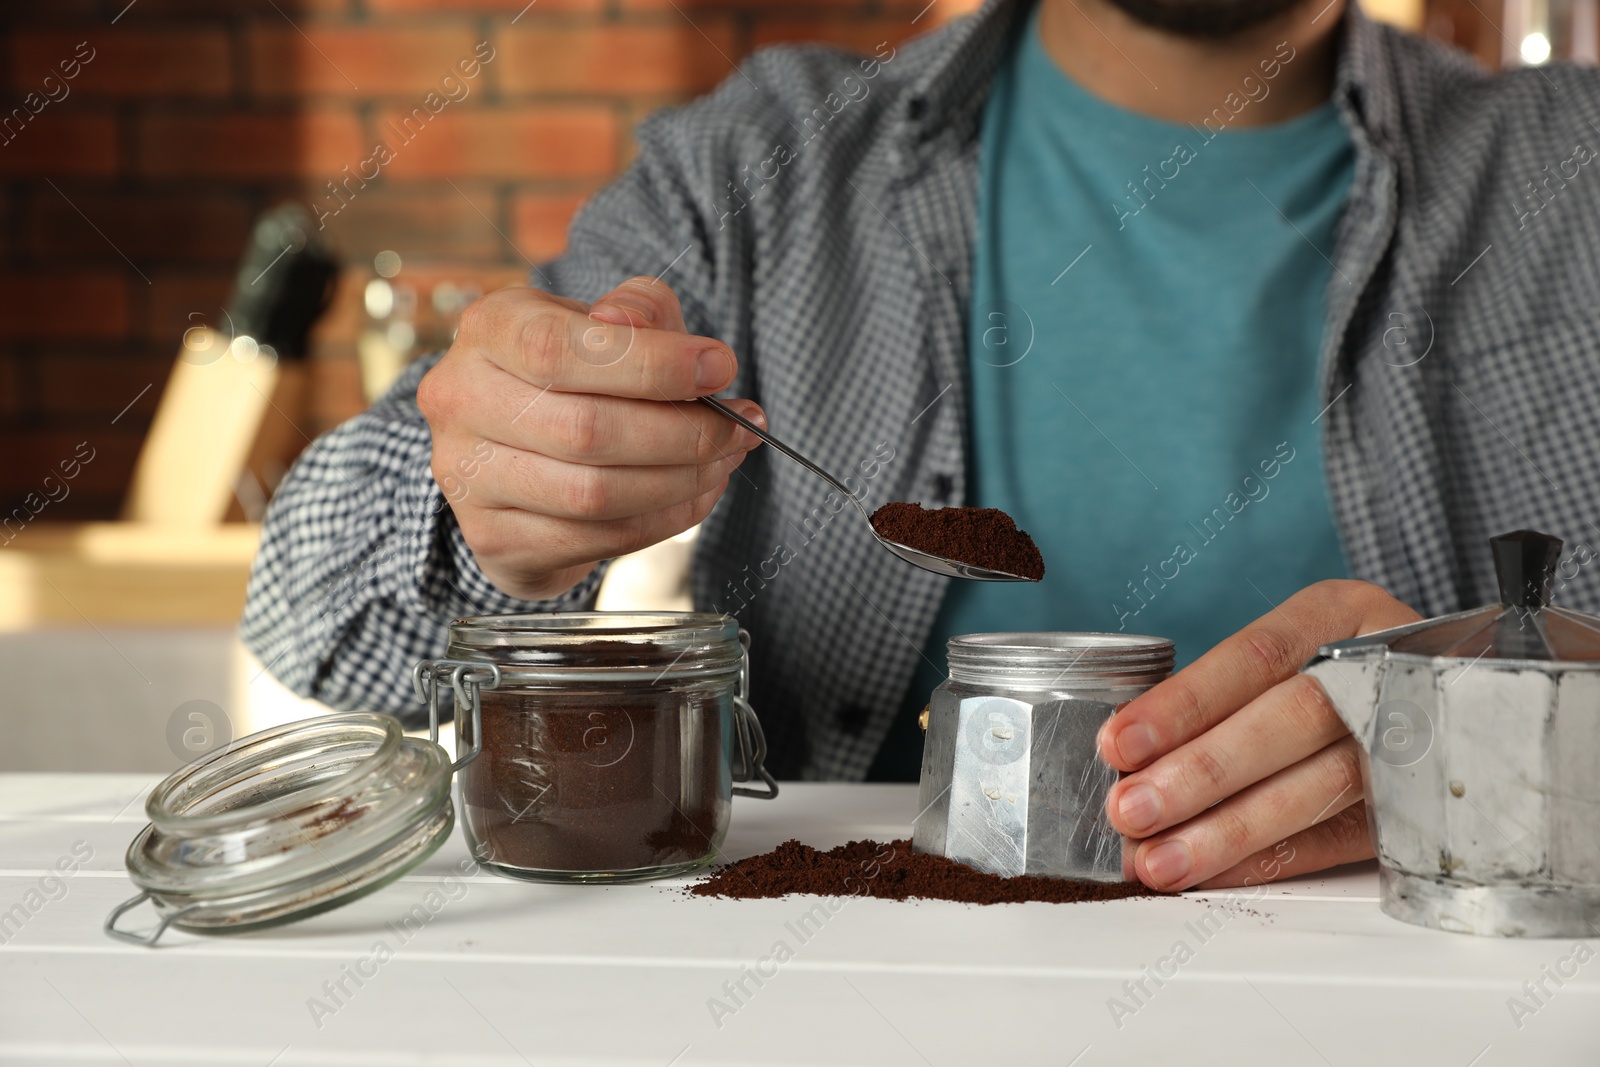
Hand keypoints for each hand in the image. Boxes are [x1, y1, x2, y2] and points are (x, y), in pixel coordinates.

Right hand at [417, 276, 762, 600]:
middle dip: (682, 433)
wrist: (515, 448)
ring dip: (681, 481)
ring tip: (724, 460)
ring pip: (593, 494)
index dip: (651, 363)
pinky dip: (663, 519)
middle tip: (738, 427)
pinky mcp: (497, 539)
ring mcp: (470, 478)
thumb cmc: (572, 371)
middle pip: (585, 430)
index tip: (720, 368)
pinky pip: (596, 540)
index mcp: (489, 330)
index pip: (559, 349)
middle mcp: (461, 401)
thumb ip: (637, 310)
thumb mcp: (602, 319)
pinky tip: (695, 494)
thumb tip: (660, 337)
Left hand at [1097, 579, 1420, 890]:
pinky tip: (1214, 872)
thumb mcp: (1295, 647)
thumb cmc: (1341, 668)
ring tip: (1159, 859)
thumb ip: (1224, 691)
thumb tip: (1129, 753)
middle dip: (1201, 771)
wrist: (1462, 697)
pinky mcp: (1420, 805)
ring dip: (1228, 831)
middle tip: (1131, 809)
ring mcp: (1417, 740)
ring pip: (1317, 787)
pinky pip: (1338, 840)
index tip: (1120, 742)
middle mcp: (1387, 669)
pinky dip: (1270, 859)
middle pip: (1292, 719)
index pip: (1256, 657)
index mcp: (1343, 614)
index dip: (1184, 703)